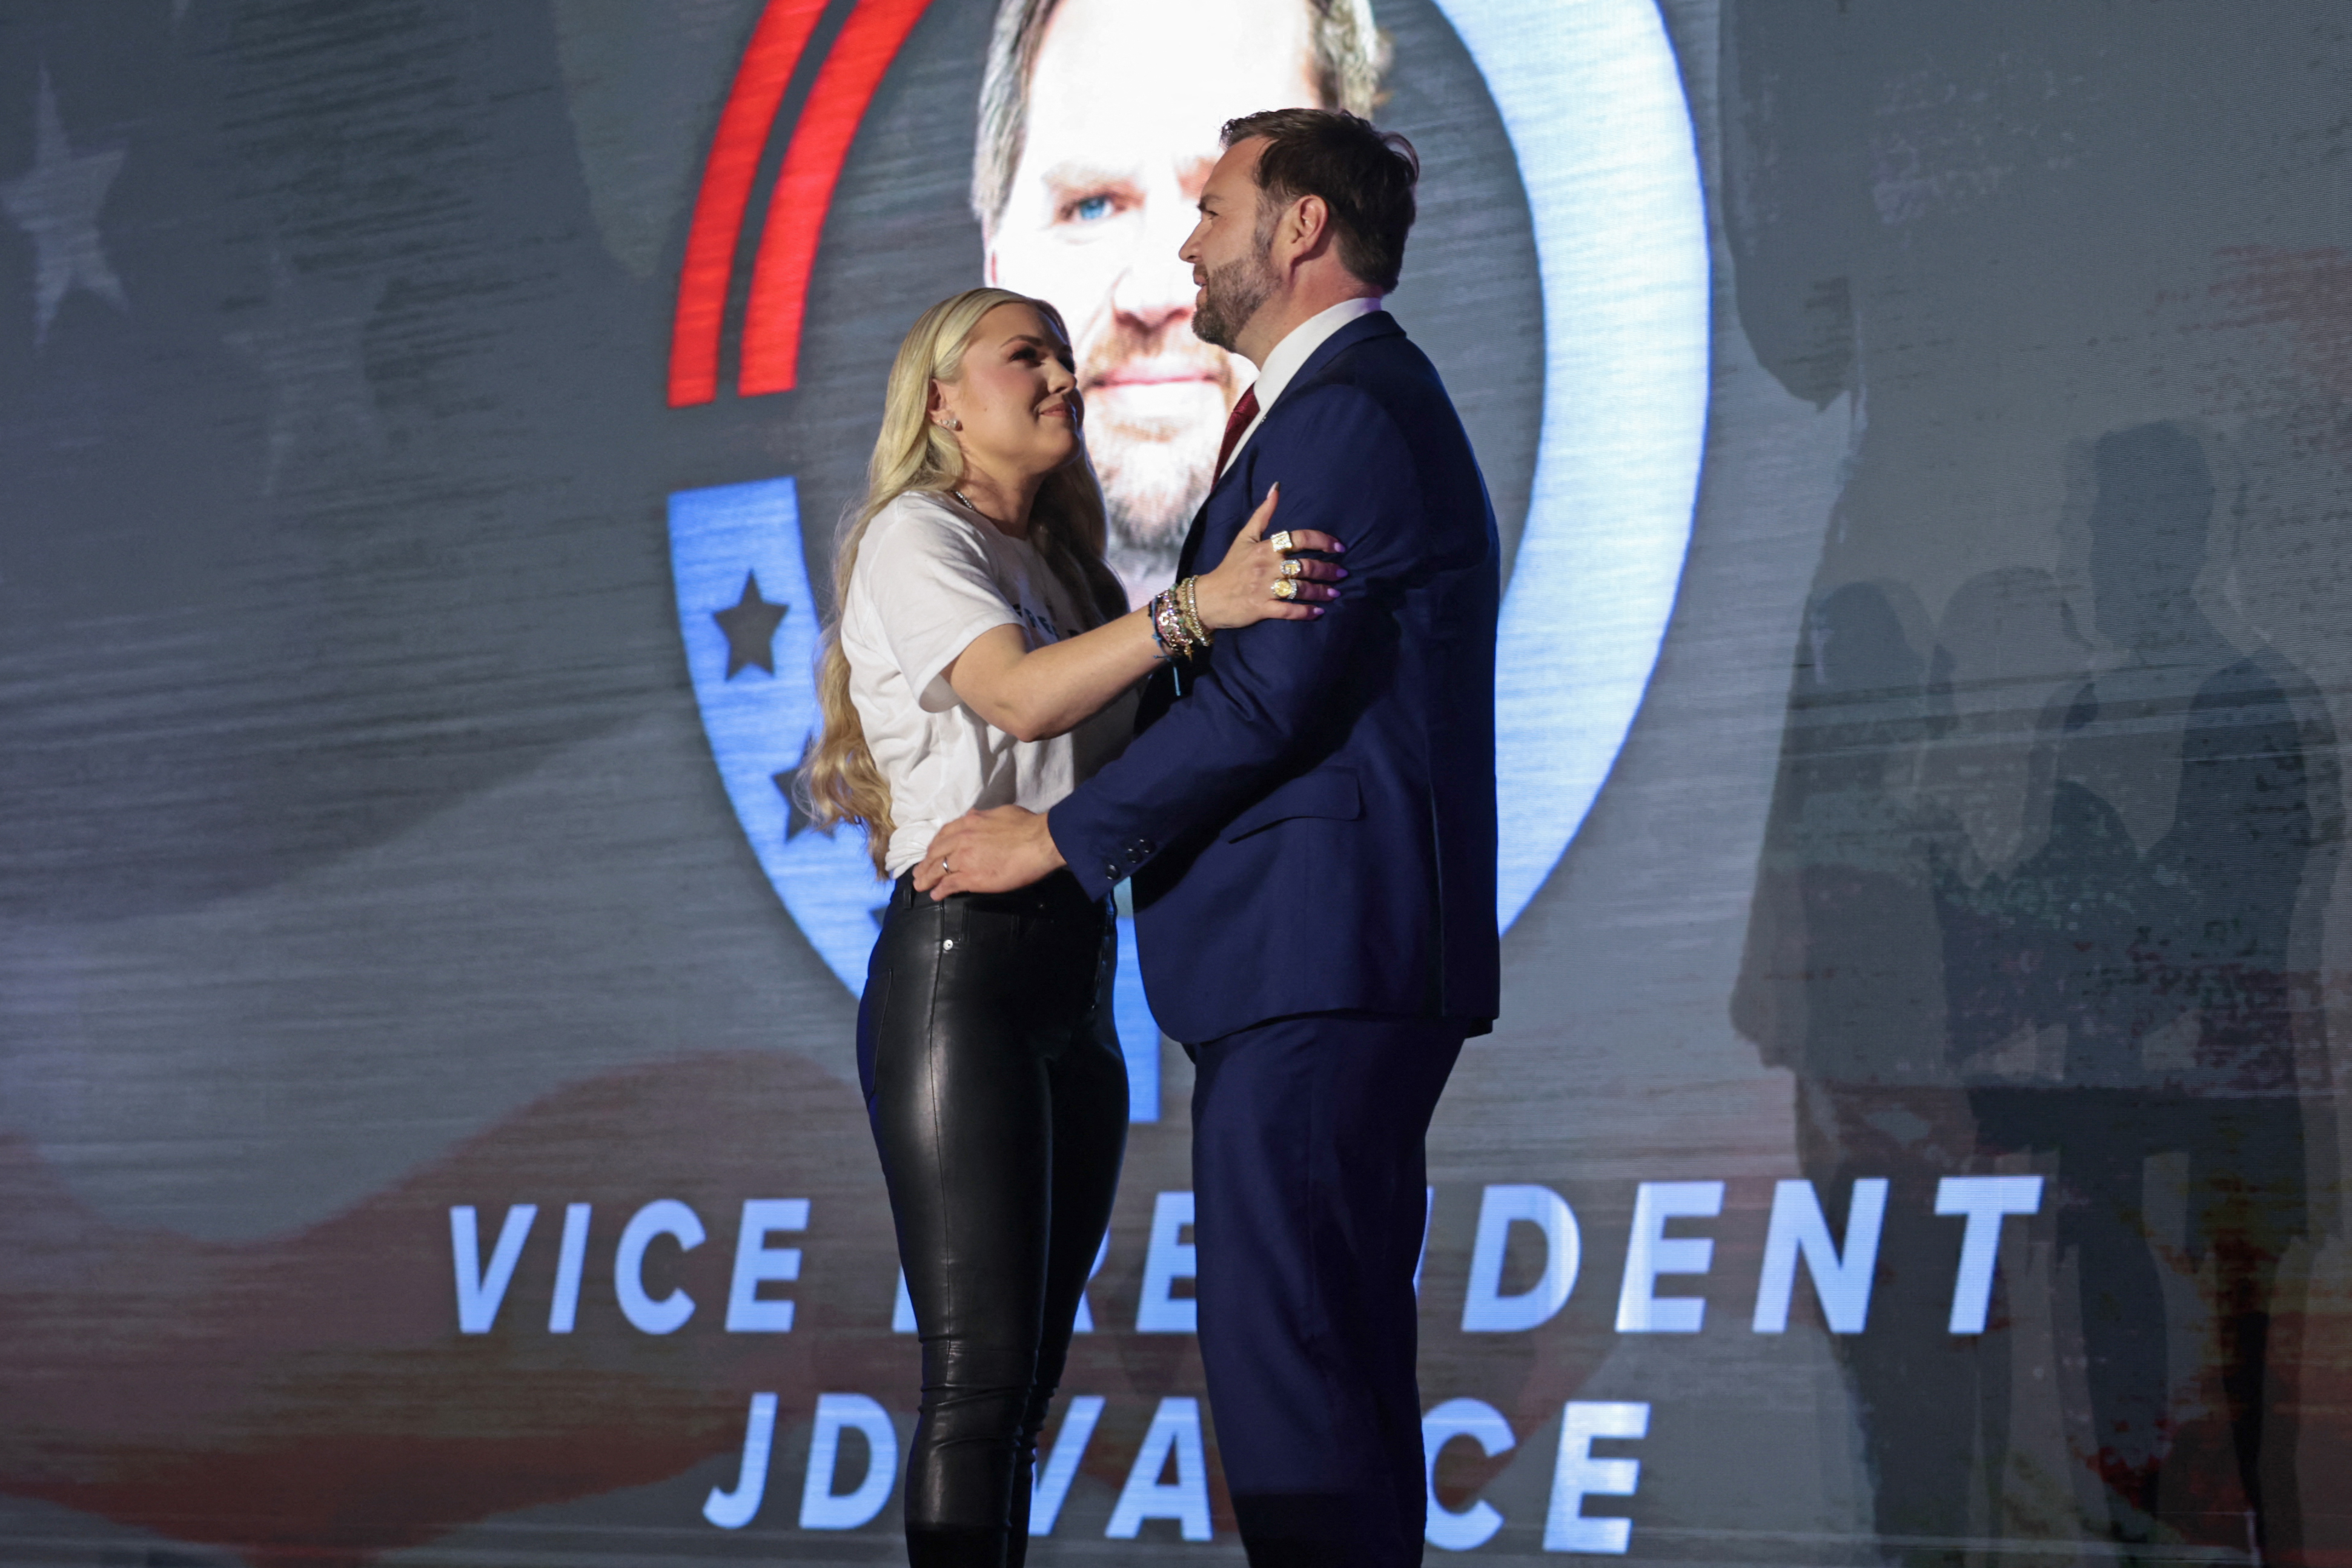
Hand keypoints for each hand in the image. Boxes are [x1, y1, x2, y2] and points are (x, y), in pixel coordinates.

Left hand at [911, 806, 1066, 898]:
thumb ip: (983, 817)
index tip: (931, 852)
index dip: (935, 845)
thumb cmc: (1027, 826)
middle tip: (918, 872)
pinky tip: (936, 895)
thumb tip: (976, 816)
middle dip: (925, 863)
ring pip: (937, 869)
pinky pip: (949, 884)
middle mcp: (961, 839)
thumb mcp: (1000, 813)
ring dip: (926, 878)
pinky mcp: (970, 877)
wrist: (1039, 842)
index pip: (944, 833)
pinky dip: (940, 890)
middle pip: (936, 852)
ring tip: (920, 886)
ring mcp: (964, 858)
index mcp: (969, 822)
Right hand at [1191, 484, 1346, 629]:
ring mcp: (1264, 589)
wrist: (1208, 598)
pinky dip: (1306, 612)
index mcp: (1264, 547)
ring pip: (1300, 589)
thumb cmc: (1230, 567)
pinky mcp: (1261, 609)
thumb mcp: (1244, 537)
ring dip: (1321, 591)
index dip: (1322, 541)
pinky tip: (1319, 612)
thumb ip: (1263, 514)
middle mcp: (1266, 567)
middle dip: (1328, 570)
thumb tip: (1277, 487)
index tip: (1338, 547)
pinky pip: (1289, 611)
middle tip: (1342, 573)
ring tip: (1335, 593)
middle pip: (1305, 566)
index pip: (1299, 539)